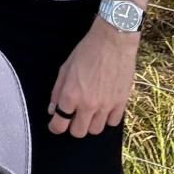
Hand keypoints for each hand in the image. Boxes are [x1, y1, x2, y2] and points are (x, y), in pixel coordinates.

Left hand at [48, 22, 139, 136]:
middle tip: (74, 117)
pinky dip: (107, 119)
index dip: (55, 127)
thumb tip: (52, 109)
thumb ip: (57, 91)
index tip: (56, 125)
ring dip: (90, 123)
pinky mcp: (121, 102)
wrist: (113, 41)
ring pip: (96, 130)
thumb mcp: (65, 68)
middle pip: (78, 132)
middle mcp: (88, 104)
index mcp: (71, 95)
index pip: (59, 124)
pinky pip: (112, 123)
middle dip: (73, 126)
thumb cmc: (87, 51)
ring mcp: (106, 105)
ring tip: (90, 112)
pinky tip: (104, 108)